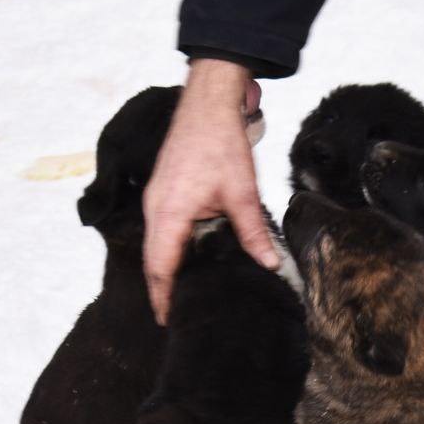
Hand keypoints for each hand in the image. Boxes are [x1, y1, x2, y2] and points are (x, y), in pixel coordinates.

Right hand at [142, 59, 279, 323]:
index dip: (163, 296)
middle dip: (162, 289)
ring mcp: (155, 198)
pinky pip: (160, 229)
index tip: (168, 320)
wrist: (208, 102)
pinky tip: (186, 259)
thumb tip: (269, 264)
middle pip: (153, 260)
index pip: (160, 266)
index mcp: (169, 212)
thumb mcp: (243, 192)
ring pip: (156, 244)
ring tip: (180, 296)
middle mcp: (155, 208)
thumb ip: (253, 232)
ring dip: (165, 269)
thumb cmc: (220, 141)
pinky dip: (168, 249)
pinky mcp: (162, 191)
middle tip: (175, 317)